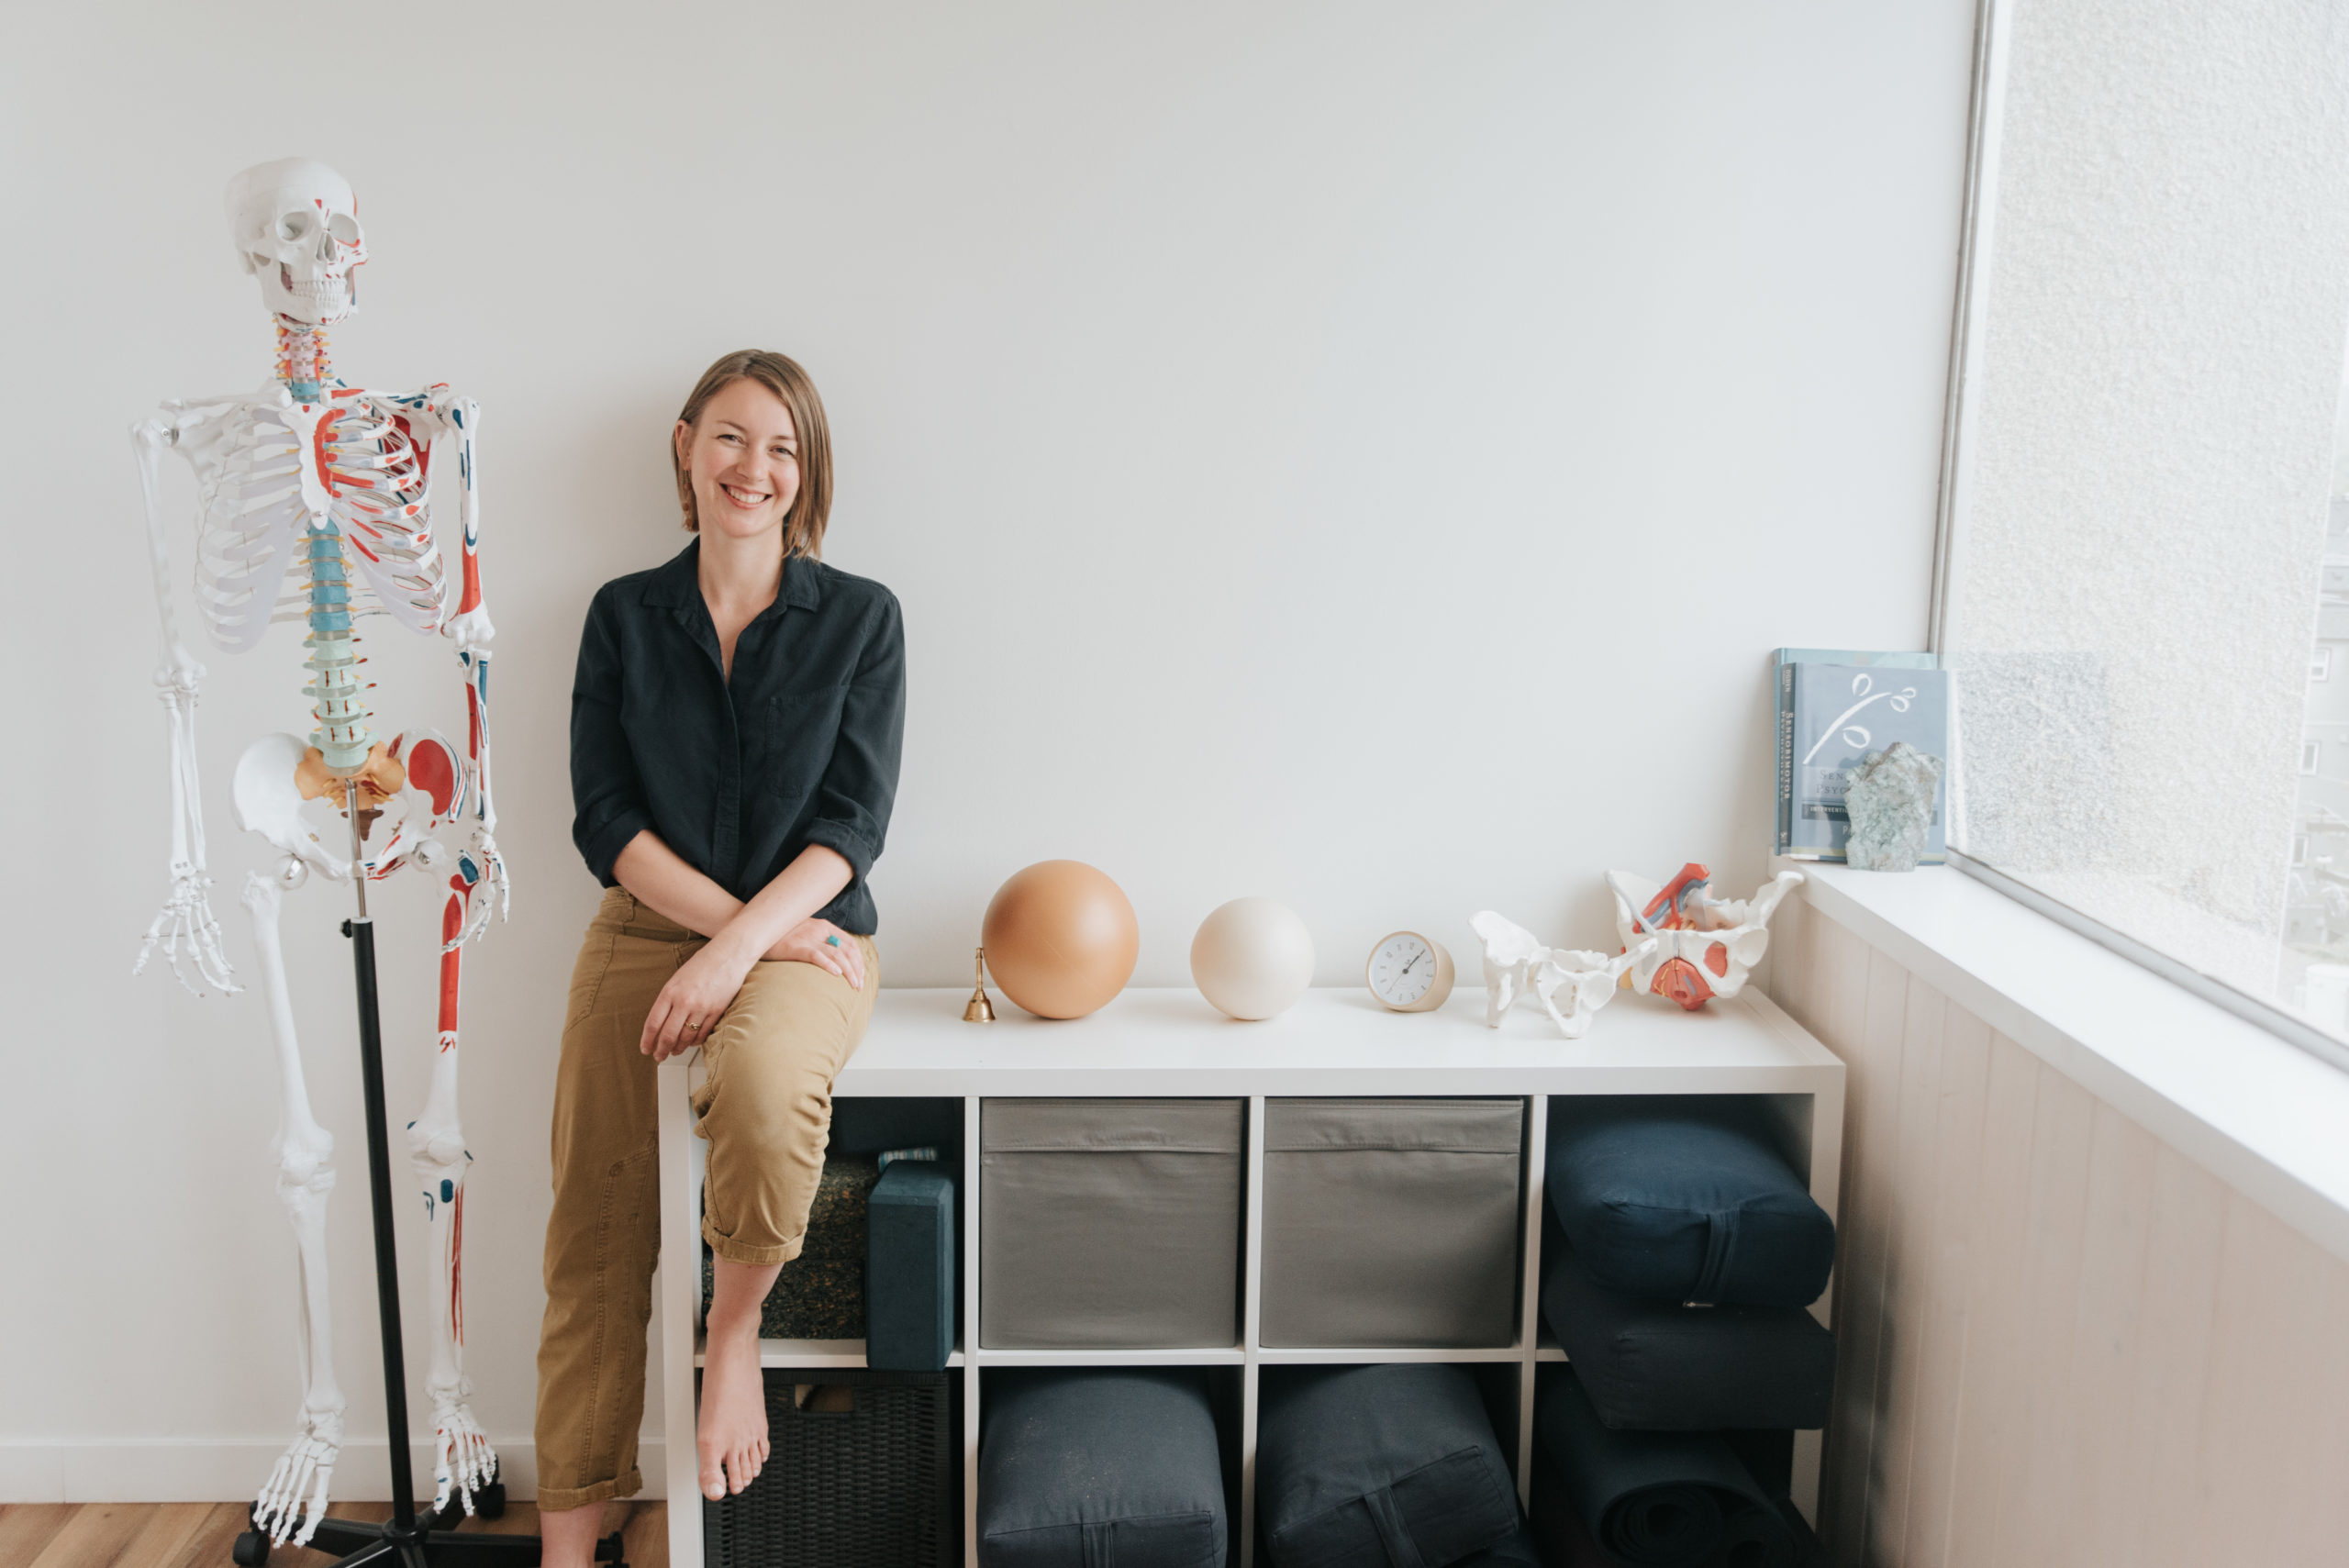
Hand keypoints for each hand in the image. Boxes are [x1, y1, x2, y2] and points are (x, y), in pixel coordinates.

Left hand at [641, 941, 755, 1060]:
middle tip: (659, 1057)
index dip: (648, 1040)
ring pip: (686, 1038)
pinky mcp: (717, 1012)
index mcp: (670, 992)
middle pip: (668, 1035)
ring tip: (675, 1051)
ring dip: (679, 1048)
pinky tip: (691, 1042)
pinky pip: (703, 1034)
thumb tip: (660, 1024)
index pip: (653, 1023)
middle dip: (661, 1050)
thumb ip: (668, 1001)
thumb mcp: (676, 979)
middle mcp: (684, 1001)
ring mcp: (702, 1008)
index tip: (645, 1049)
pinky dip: (695, 1042)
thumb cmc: (702, 965)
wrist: (728, 955)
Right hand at [765, 918, 864, 989]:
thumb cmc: (780, 937)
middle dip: (857, 969)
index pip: (850, 943)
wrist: (757, 932)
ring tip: (854, 986)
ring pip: (836, 955)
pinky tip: (836, 974)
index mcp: (823, 926)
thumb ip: (818, 942)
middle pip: (846, 950)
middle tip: (859, 986)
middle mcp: (818, 930)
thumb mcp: (804, 933)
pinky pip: (816, 956)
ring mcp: (807, 938)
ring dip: (849, 972)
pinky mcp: (795, 947)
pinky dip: (828, 964)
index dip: (858, 960)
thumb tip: (834, 961)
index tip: (861, 974)